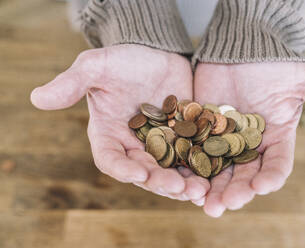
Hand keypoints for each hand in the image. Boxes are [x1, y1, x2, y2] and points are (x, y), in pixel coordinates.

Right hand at [31, 44, 208, 201]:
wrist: (156, 52)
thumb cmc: (123, 58)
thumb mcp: (96, 66)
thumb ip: (71, 83)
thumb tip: (36, 98)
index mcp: (108, 134)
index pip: (109, 159)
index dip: (121, 169)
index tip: (137, 173)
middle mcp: (133, 145)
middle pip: (143, 171)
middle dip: (159, 182)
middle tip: (176, 188)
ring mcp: (159, 144)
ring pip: (169, 170)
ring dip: (182, 183)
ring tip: (198, 190)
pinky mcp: (182, 138)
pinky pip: (190, 157)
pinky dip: (199, 168)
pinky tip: (212, 175)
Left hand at [194, 62, 304, 216]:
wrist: (242, 47)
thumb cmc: (274, 63)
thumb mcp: (302, 81)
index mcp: (275, 138)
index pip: (276, 165)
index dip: (270, 177)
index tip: (261, 186)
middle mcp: (249, 144)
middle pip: (244, 174)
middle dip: (235, 191)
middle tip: (223, 205)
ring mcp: (223, 139)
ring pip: (217, 169)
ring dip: (210, 187)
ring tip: (202, 203)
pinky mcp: (200, 130)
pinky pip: (194, 151)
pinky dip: (189, 166)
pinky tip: (183, 179)